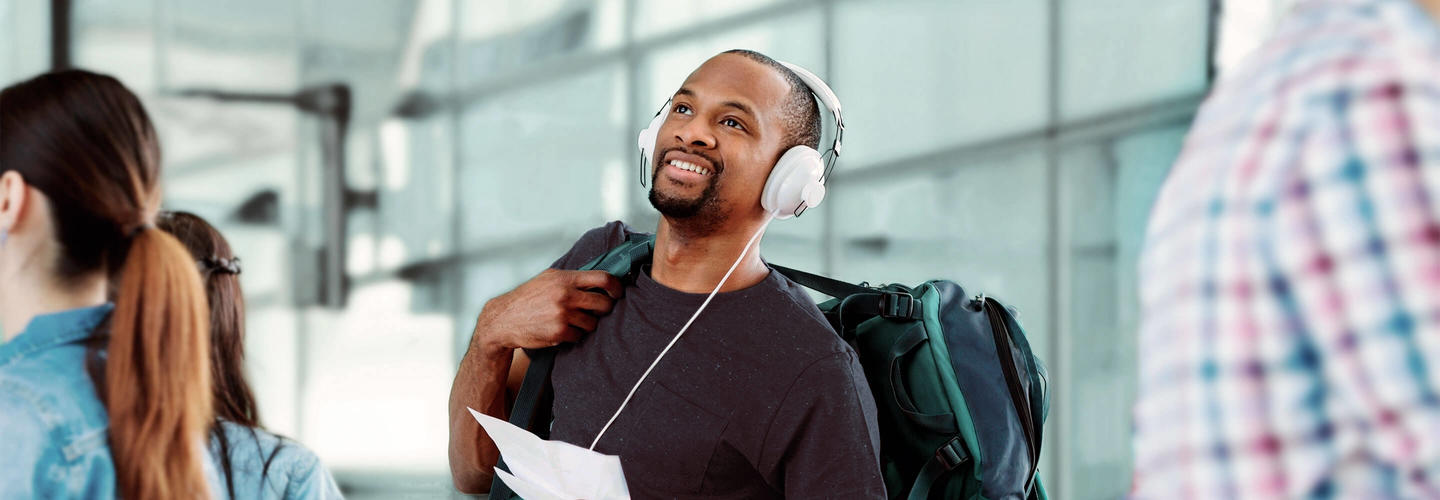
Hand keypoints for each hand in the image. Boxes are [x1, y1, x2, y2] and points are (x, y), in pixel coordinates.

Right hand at [472, 269, 622, 355]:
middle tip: (598, 311)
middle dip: (604, 309)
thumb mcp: (548, 279)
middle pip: (603, 303)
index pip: (603, 278)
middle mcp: (565, 295)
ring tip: (572, 321)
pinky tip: (561, 329)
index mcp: (564, 278)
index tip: (618, 293)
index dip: (616, 287)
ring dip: (586, 324)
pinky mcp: (559, 332)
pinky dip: (574, 334)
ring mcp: (563, 314)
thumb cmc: (526, 298)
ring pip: (592, 322)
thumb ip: (571, 278)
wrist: (503, 319)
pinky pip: (579, 335)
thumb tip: (598, 279)